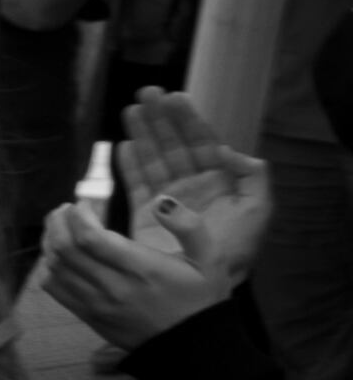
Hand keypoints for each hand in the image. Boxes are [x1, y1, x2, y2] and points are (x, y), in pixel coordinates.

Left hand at [38, 199, 237, 351]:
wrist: (191, 347)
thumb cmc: (201, 297)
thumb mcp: (211, 258)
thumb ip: (190, 226)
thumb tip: (161, 201)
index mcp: (141, 268)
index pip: (90, 238)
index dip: (77, 215)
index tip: (81, 203)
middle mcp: (112, 286)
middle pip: (66, 250)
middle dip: (58, 223)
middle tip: (62, 209)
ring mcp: (96, 304)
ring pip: (56, 268)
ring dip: (50, 243)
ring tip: (58, 227)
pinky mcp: (89, 316)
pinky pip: (56, 290)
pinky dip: (50, 269)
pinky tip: (58, 257)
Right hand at [115, 89, 273, 286]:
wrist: (208, 285)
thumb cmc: (235, 249)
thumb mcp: (257, 209)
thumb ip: (252, 176)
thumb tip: (227, 149)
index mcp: (218, 181)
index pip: (200, 143)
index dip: (187, 119)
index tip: (174, 97)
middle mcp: (190, 185)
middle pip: (172, 144)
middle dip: (159, 119)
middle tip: (146, 93)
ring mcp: (166, 199)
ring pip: (152, 158)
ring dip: (142, 134)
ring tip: (130, 110)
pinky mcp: (144, 216)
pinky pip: (135, 184)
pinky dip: (128, 165)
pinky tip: (122, 145)